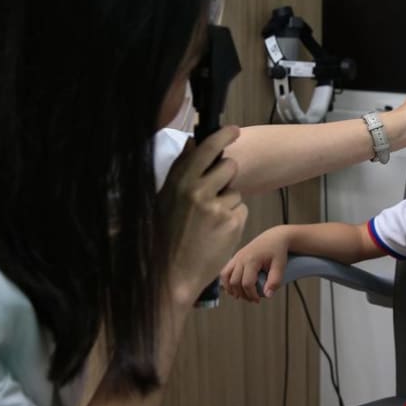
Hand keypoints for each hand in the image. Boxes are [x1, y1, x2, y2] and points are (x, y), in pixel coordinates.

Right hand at [157, 125, 248, 308]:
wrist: (170, 274)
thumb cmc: (164, 238)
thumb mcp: (163, 201)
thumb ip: (180, 173)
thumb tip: (192, 144)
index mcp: (178, 182)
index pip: (205, 148)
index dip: (222, 136)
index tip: (233, 130)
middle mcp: (198, 190)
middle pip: (229, 166)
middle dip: (227, 175)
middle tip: (216, 192)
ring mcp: (217, 206)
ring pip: (236, 191)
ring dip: (228, 202)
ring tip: (209, 221)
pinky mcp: (232, 222)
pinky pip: (241, 210)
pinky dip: (233, 219)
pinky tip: (216, 233)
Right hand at [221, 226, 289, 302]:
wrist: (275, 237)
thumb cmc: (278, 251)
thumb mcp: (280, 266)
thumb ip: (275, 281)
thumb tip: (267, 296)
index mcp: (252, 260)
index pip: (247, 283)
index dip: (251, 295)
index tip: (258, 300)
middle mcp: (241, 258)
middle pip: (235, 282)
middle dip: (242, 294)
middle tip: (252, 299)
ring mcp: (237, 257)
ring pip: (225, 276)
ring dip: (231, 288)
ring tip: (240, 296)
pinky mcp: (236, 257)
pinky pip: (225, 270)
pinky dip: (226, 281)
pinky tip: (233, 288)